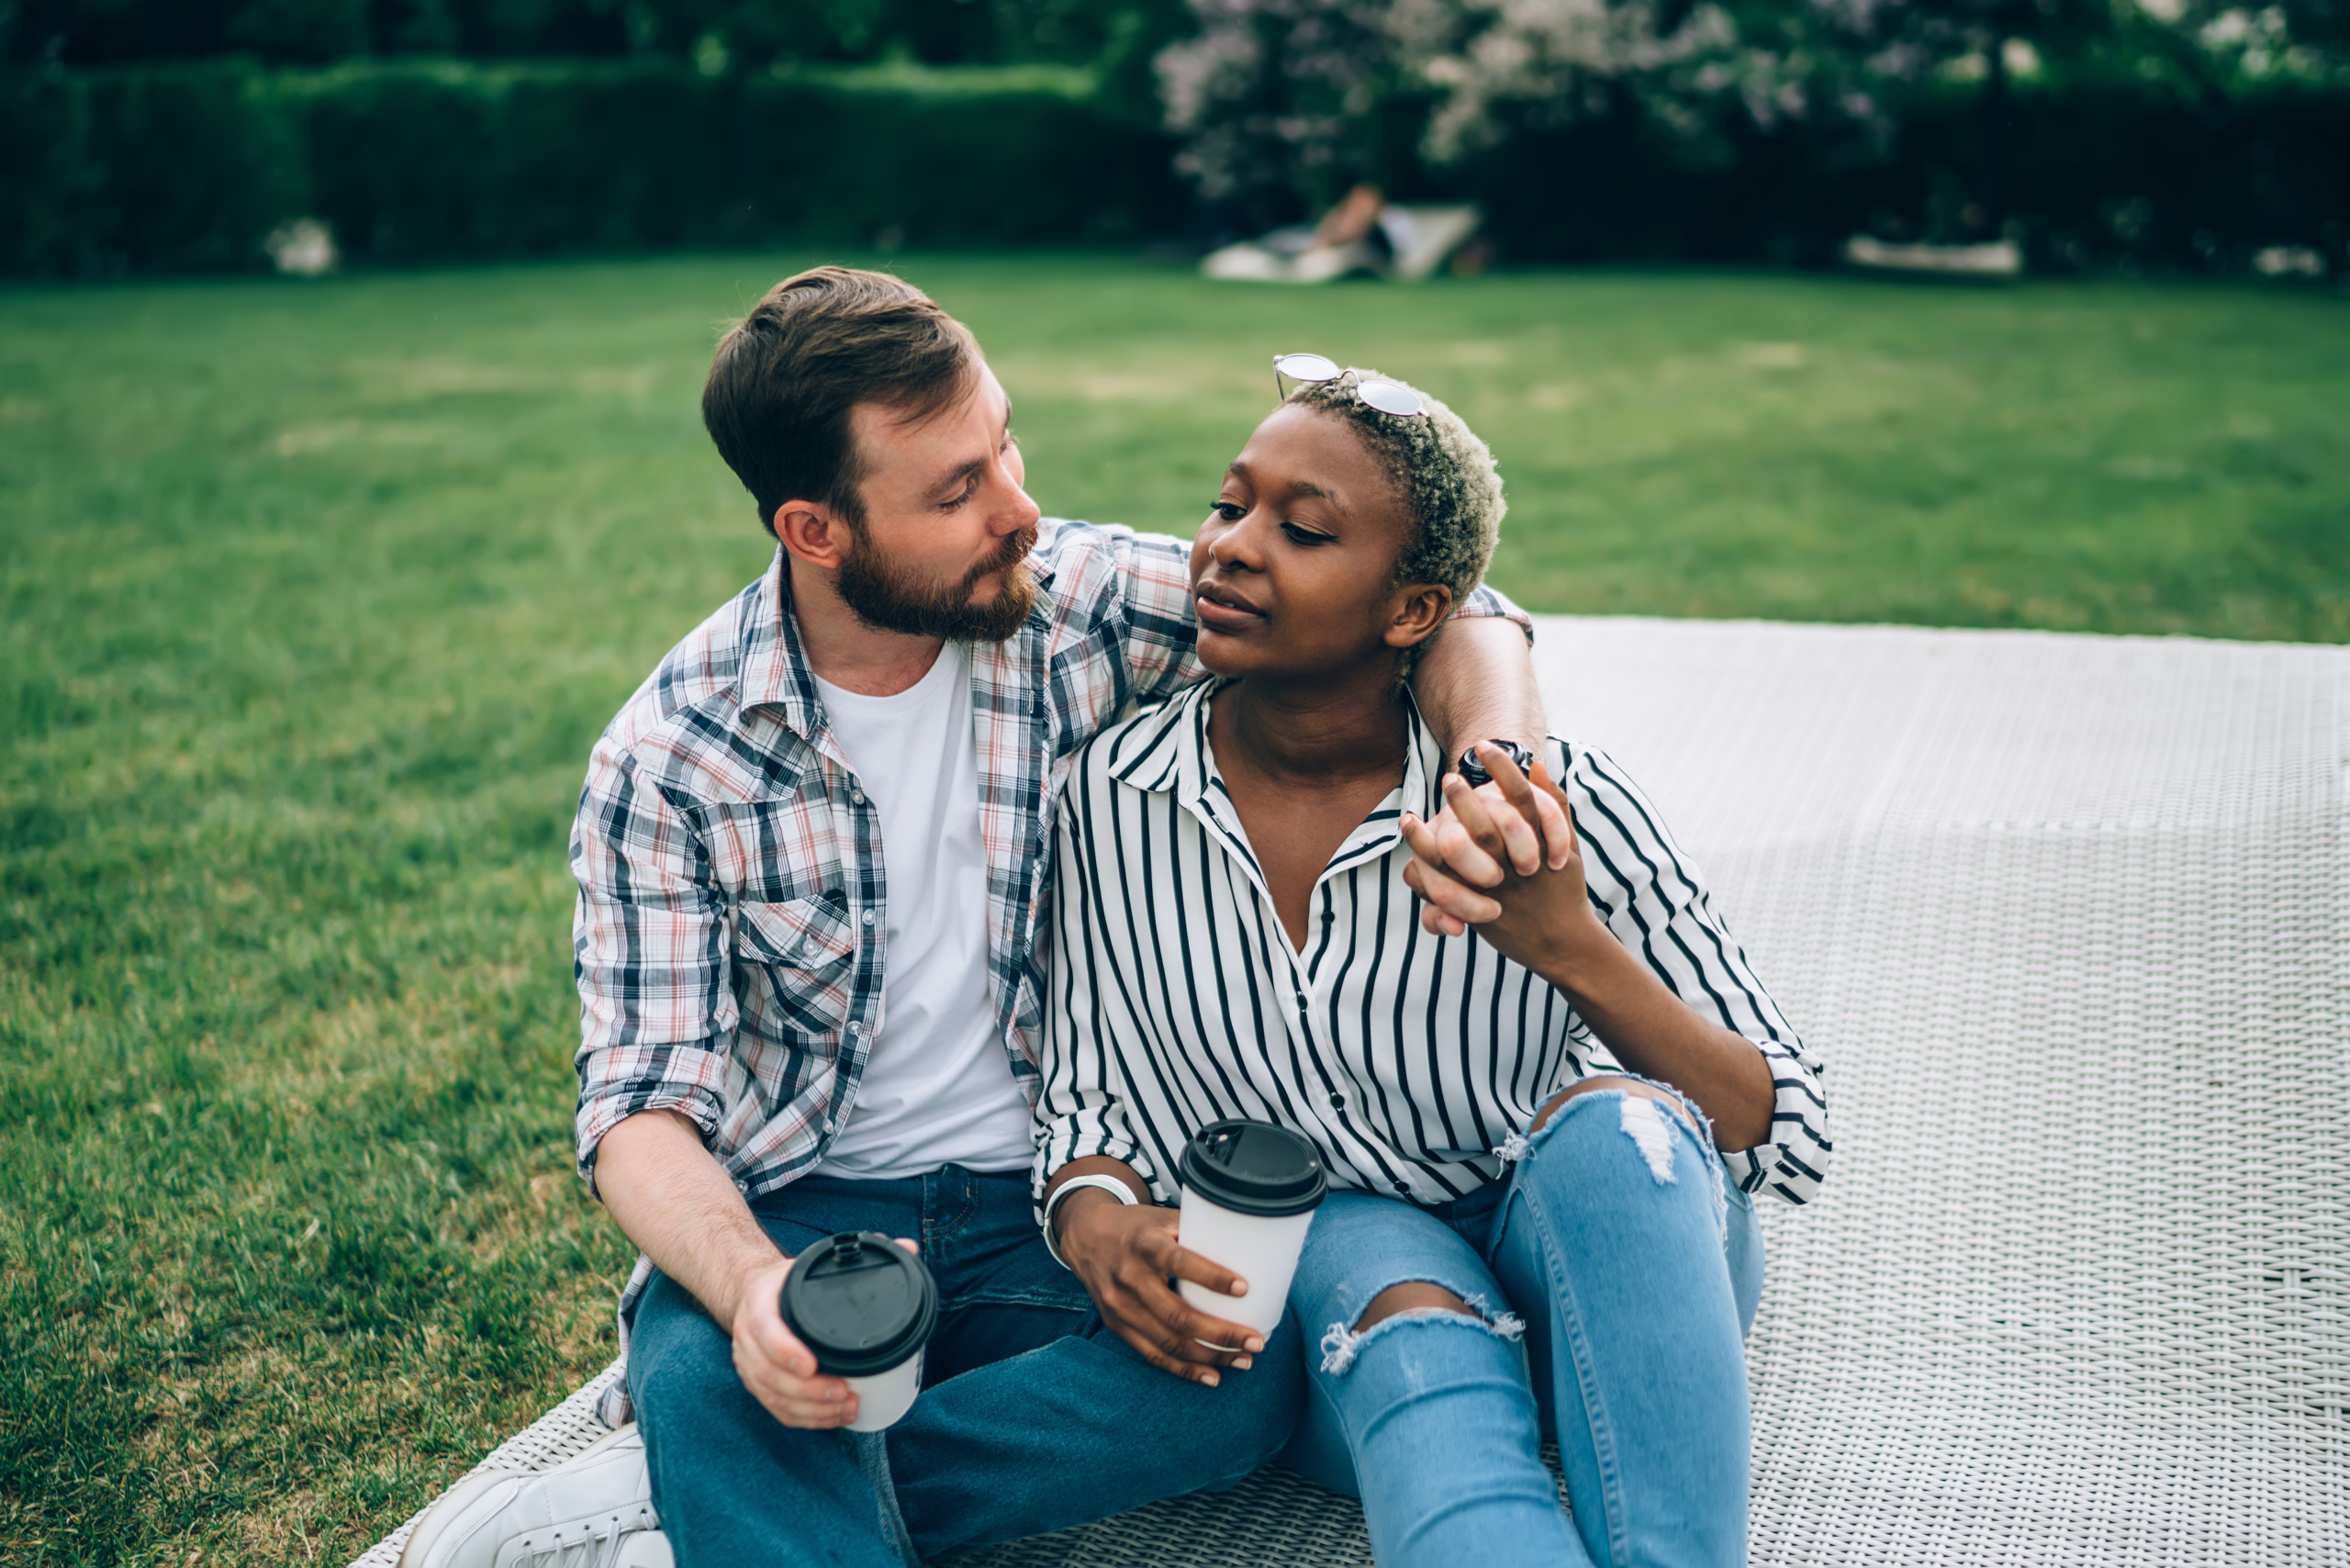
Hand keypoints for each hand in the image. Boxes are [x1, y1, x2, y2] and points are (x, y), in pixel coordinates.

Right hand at [728, 1237, 920, 1427]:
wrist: (749, 1293)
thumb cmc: (784, 1281)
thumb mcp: (809, 1262)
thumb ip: (858, 1256)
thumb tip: (908, 1247)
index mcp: (760, 1303)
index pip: (765, 1329)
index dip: (785, 1350)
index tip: (812, 1365)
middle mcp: (748, 1337)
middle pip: (769, 1373)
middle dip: (808, 1391)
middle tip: (844, 1394)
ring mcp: (748, 1364)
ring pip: (772, 1396)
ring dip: (810, 1410)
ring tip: (846, 1409)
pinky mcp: (756, 1383)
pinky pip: (775, 1408)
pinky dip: (803, 1419)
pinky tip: (829, 1418)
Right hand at [1055, 1195, 1263, 1385]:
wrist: (1085, 1237)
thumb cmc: (1136, 1228)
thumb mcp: (1161, 1218)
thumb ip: (1197, 1230)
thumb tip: (1248, 1241)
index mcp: (1145, 1244)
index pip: (1179, 1263)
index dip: (1212, 1277)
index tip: (1244, 1289)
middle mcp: (1129, 1277)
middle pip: (1178, 1315)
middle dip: (1222, 1333)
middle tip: (1256, 1341)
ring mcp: (1120, 1306)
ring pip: (1169, 1341)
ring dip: (1210, 1357)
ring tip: (1244, 1360)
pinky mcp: (1116, 1326)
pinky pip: (1152, 1354)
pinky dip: (1183, 1369)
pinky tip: (1212, 1376)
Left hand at [1401, 751, 1608, 984]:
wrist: (1563, 944)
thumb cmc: (1564, 890)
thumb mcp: (1568, 847)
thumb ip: (1555, 805)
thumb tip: (1537, 765)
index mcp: (1540, 846)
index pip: (1523, 800)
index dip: (1504, 770)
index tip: (1483, 743)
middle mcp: (1516, 868)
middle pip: (1488, 831)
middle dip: (1466, 802)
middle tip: (1448, 775)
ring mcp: (1496, 892)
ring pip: (1461, 864)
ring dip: (1431, 839)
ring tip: (1409, 816)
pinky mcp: (1478, 912)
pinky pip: (1445, 893)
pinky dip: (1425, 874)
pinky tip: (1410, 853)